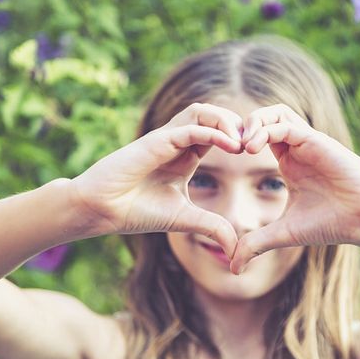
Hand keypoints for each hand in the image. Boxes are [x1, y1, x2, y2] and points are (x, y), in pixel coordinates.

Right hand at [69, 103, 242, 256]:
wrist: (101, 211)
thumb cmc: (136, 212)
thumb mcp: (185, 220)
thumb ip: (212, 227)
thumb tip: (237, 247)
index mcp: (185, 156)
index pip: (217, 133)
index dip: (239, 138)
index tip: (257, 155)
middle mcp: (176, 142)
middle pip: (212, 115)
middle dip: (238, 124)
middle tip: (255, 144)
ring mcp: (165, 139)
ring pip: (201, 111)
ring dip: (227, 121)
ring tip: (244, 141)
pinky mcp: (155, 141)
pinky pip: (190, 127)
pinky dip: (213, 132)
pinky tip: (232, 146)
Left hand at [230, 104, 359, 272]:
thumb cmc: (333, 224)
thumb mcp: (284, 233)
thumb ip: (256, 244)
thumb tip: (232, 266)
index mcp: (289, 163)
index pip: (258, 136)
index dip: (237, 142)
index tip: (223, 160)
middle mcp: (297, 149)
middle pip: (265, 117)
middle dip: (241, 126)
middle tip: (228, 147)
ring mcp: (309, 143)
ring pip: (276, 113)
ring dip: (254, 123)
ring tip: (241, 146)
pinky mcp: (319, 141)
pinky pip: (287, 125)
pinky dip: (266, 131)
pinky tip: (253, 148)